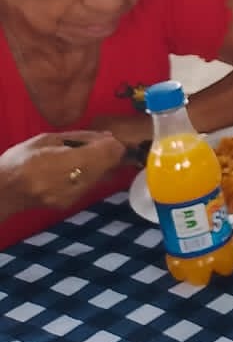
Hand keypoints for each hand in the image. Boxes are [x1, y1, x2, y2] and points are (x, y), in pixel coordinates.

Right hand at [1, 131, 126, 209]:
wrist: (2, 192)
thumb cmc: (21, 160)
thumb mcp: (47, 139)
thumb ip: (80, 137)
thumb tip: (108, 137)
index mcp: (66, 161)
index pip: (110, 152)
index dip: (112, 144)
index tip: (104, 139)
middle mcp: (74, 182)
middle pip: (109, 165)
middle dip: (106, 154)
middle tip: (90, 147)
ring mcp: (74, 196)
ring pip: (102, 176)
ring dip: (98, 165)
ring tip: (76, 159)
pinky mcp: (71, 204)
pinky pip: (90, 185)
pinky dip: (87, 176)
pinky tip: (70, 172)